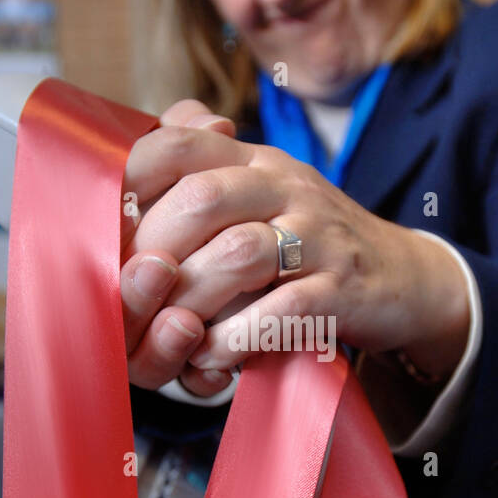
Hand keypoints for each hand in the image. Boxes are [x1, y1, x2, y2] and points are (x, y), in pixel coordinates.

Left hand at [120, 99, 469, 394]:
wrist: (404, 278)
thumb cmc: (309, 245)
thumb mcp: (258, 196)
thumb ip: (198, 177)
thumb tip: (121, 171)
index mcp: (253, 159)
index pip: (180, 141)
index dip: (127, 176)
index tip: (93, 220)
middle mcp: (285, 186)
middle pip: (200, 199)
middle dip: (152, 252)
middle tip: (127, 295)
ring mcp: (318, 236)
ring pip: (239, 253)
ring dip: (192, 299)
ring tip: (171, 330)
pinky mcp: (343, 290)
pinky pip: (282, 309)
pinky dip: (237, 337)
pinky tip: (213, 356)